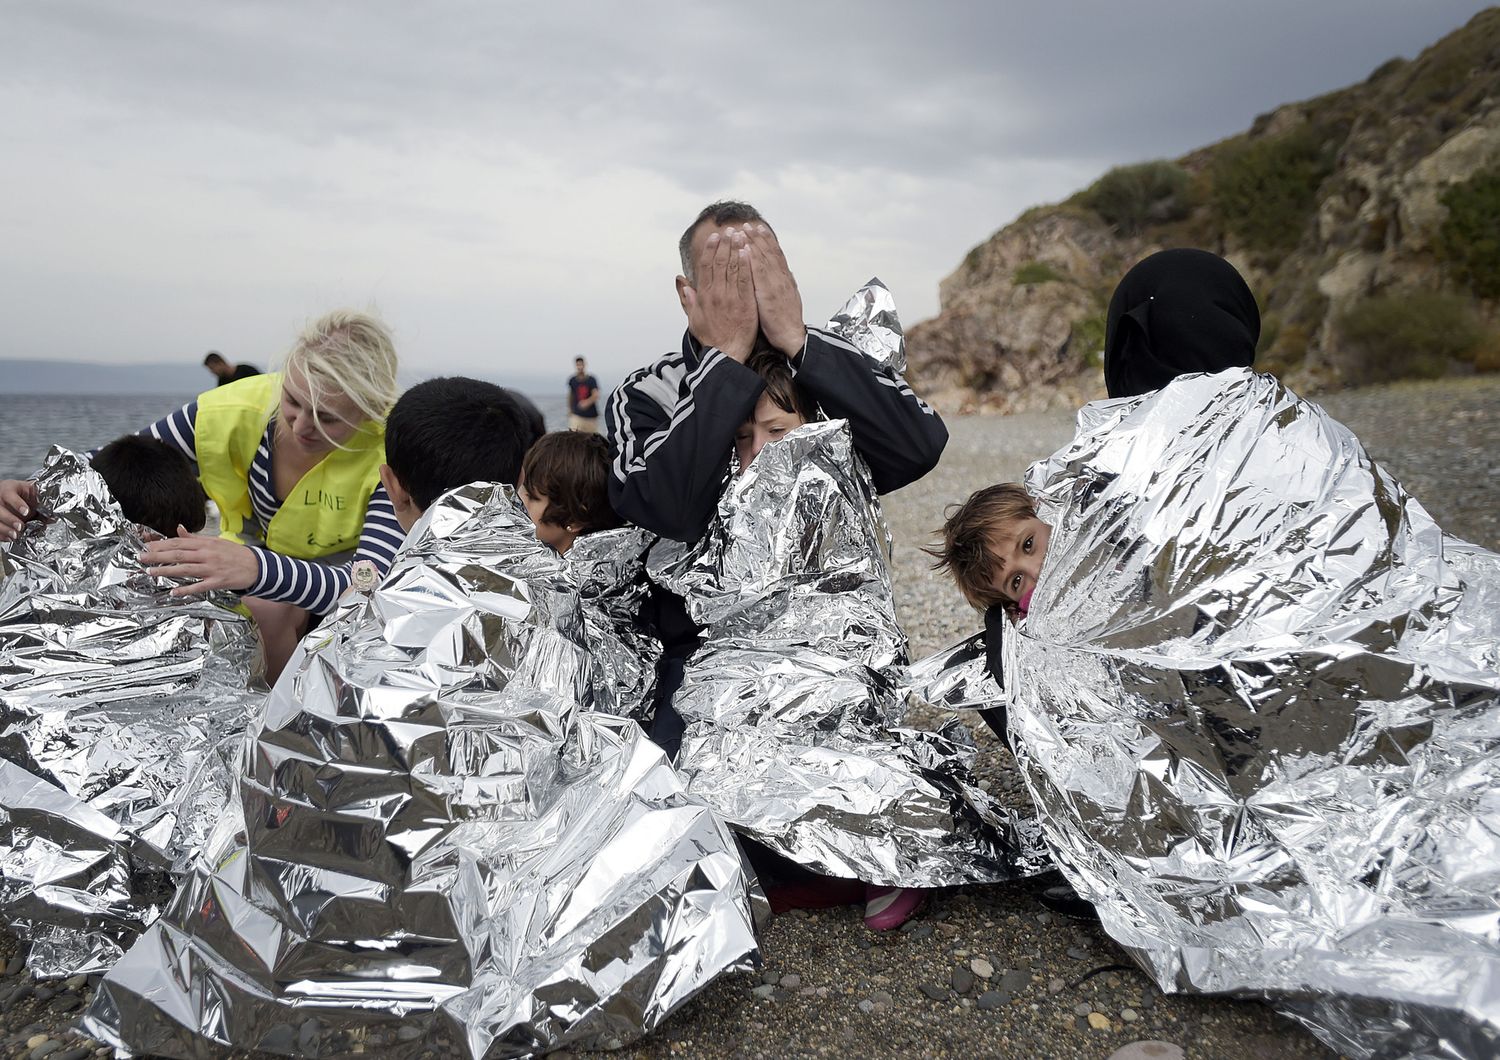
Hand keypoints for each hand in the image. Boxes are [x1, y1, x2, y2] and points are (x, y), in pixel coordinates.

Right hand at [0, 479, 38, 541]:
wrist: (10, 492)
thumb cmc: (20, 492)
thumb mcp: (30, 491)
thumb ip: (40, 501)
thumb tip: (53, 516)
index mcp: (9, 489)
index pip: (9, 495)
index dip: (17, 504)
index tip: (26, 511)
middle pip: (0, 509)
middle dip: (10, 519)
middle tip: (20, 526)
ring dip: (5, 529)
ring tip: (15, 535)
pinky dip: (1, 534)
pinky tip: (9, 538)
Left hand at [140, 525, 259, 595]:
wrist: (256, 566)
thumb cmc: (235, 554)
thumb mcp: (215, 542)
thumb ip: (195, 538)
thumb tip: (179, 529)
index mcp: (206, 544)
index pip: (179, 543)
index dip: (161, 544)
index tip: (147, 546)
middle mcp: (207, 555)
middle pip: (178, 555)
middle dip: (157, 556)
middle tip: (141, 557)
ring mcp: (212, 568)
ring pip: (185, 569)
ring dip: (166, 571)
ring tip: (150, 572)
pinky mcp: (217, 581)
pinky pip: (199, 586)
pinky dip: (186, 589)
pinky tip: (173, 592)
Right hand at [682, 228, 757, 362]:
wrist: (726, 353)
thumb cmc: (710, 337)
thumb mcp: (693, 318)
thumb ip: (687, 298)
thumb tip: (680, 280)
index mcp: (704, 295)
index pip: (706, 266)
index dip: (711, 249)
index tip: (715, 236)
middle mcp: (717, 293)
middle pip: (720, 262)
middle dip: (725, 243)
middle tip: (729, 229)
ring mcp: (731, 297)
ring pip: (733, 268)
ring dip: (736, 249)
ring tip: (740, 234)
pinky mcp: (745, 303)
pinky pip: (746, 280)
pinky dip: (746, 265)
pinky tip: (748, 252)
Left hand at [746, 224, 805, 357]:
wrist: (791, 335)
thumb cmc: (785, 321)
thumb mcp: (788, 298)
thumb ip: (785, 285)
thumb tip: (786, 274)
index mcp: (785, 280)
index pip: (775, 255)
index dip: (767, 241)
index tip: (758, 229)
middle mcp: (781, 278)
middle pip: (769, 252)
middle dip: (758, 237)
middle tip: (748, 225)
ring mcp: (776, 284)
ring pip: (764, 258)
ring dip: (753, 242)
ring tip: (744, 230)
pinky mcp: (768, 292)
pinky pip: (759, 272)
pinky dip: (752, 259)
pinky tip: (745, 249)